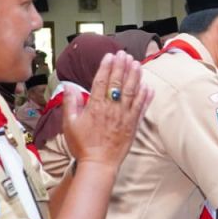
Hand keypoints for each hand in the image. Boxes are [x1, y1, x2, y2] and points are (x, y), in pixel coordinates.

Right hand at [63, 53, 152, 167]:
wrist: (98, 164)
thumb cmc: (82, 145)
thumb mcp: (69, 124)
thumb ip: (71, 103)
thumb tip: (69, 86)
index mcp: (95, 106)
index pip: (101, 82)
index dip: (106, 67)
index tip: (110, 55)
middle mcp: (111, 109)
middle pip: (117, 83)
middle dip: (121, 66)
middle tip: (125, 54)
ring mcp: (124, 116)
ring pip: (131, 92)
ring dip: (135, 77)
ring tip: (137, 64)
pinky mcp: (133, 125)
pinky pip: (141, 108)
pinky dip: (145, 96)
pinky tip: (148, 86)